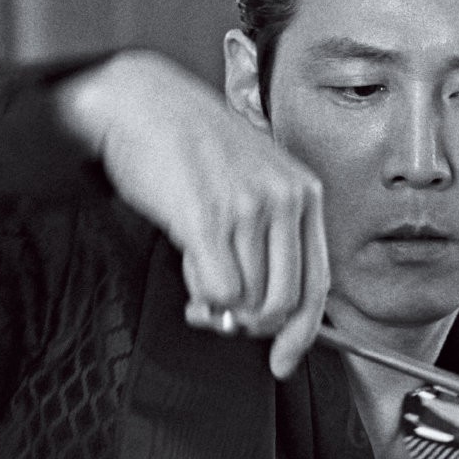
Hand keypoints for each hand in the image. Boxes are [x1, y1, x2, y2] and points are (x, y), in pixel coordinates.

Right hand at [56, 49, 328, 378]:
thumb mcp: (250, 177)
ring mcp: (249, 208)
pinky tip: (189, 267)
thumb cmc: (188, 141)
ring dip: (219, 306)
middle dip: (250, 324)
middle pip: (285, 302)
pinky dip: (200, 294)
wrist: (139, 101)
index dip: (302, 332)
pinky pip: (218, 292)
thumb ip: (266, 233)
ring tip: (198, 276)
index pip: (319, 282)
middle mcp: (285, 199)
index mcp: (303, 192)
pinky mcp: (209, 217)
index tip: (284, 358)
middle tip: (220, 314)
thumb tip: (256, 305)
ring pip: (249, 301)